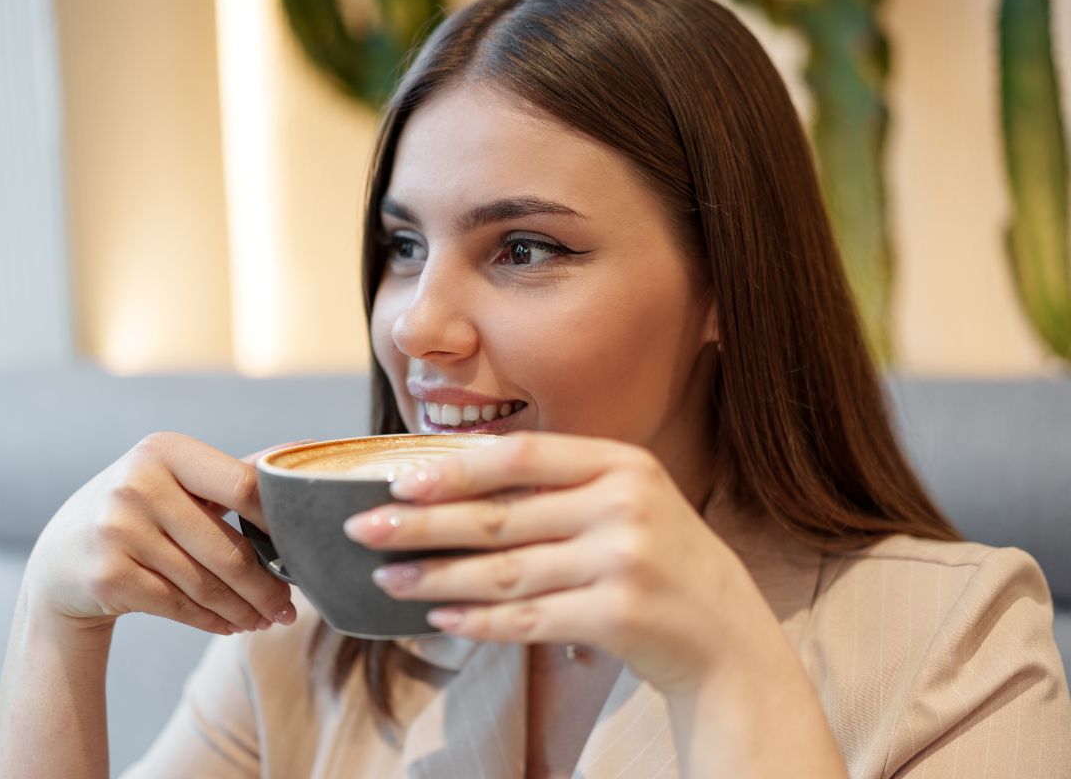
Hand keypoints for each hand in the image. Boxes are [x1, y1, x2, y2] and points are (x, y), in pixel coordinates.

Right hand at [24, 432, 302, 635]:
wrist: (61, 556)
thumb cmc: (140, 510)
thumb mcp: (177, 478)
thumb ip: (236, 472)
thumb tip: (304, 449)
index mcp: (166, 450)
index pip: (244, 486)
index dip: (282, 523)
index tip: (307, 548)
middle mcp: (137, 484)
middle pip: (229, 550)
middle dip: (267, 587)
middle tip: (290, 607)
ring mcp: (117, 529)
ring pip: (206, 585)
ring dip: (244, 610)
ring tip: (267, 619)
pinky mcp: (107, 575)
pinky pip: (179, 606)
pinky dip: (213, 621)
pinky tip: (231, 625)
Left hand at [343, 431, 779, 693]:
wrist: (727, 634)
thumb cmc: (663, 560)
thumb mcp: (630, 502)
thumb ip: (564, 486)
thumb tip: (457, 481)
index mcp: (623, 464)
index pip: (522, 457)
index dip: (455, 469)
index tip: (399, 480)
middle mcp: (625, 506)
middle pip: (501, 517)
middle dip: (422, 525)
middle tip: (365, 531)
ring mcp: (623, 562)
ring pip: (504, 572)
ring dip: (436, 578)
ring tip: (387, 580)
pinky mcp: (617, 616)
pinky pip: (528, 619)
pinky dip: (479, 621)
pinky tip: (441, 618)